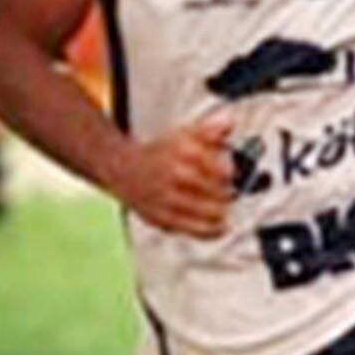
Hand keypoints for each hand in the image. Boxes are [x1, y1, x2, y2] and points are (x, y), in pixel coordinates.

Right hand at [116, 114, 234, 240]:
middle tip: (228, 192)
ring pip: (209, 212)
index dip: (231, 173)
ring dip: (221, 211)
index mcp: (184, 151)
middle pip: (218, 191)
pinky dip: (212, 230)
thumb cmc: (159, 154)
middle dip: (227, 193)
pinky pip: (194, 229)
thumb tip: (230, 124)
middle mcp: (176, 174)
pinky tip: (221, 227)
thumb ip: (209, 131)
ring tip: (223, 209)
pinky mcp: (163, 218)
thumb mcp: (183, 135)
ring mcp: (168, 198)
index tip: (231, 174)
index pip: (221, 168)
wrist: (123, 170)